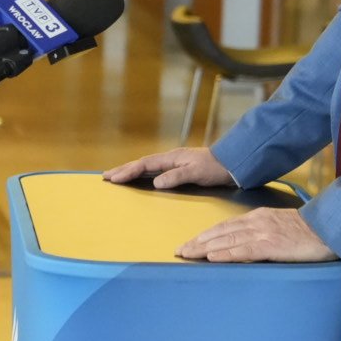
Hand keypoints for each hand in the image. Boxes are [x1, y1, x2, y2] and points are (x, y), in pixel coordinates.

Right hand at [103, 147, 233, 189]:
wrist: (235, 163)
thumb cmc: (217, 168)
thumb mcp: (197, 173)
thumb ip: (176, 177)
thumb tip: (155, 183)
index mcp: (173, 157)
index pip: (145, 164)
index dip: (128, 171)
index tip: (112, 178)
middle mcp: (172, 158)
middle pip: (142, 163)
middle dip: (124, 169)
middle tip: (105, 176)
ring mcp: (176, 162)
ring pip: (148, 166)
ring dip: (132, 171)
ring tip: (117, 176)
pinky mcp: (181, 168)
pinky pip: (156, 170)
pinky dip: (144, 174)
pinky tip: (140, 179)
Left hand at [177, 208, 336, 262]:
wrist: (331, 229)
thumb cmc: (311, 231)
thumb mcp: (282, 225)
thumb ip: (264, 231)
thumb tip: (248, 243)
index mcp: (260, 217)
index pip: (226, 225)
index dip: (206, 235)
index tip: (191, 243)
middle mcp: (257, 223)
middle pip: (221, 232)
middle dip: (198, 242)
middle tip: (179, 251)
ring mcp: (263, 234)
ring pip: (227, 241)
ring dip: (204, 249)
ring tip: (187, 255)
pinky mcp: (271, 246)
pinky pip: (243, 251)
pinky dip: (225, 254)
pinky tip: (211, 258)